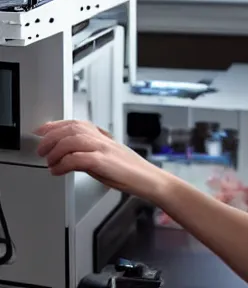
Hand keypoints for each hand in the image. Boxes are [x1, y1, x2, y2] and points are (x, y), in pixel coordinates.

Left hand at [35, 120, 166, 201]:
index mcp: (103, 137)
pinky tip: (58, 171)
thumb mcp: (108, 158)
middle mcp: (103, 139)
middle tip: (41, 150)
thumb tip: (69, 155)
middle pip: (72, 128)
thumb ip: (91, 153)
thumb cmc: (131, 172)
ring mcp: (104, 149)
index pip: (76, 123)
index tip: (42, 131)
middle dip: (51, 137)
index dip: (56, 125)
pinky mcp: (104, 162)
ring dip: (56, 150)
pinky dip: (63, 164)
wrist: (151, 180)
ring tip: (49, 161)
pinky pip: (78, 158)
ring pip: (73, 139)